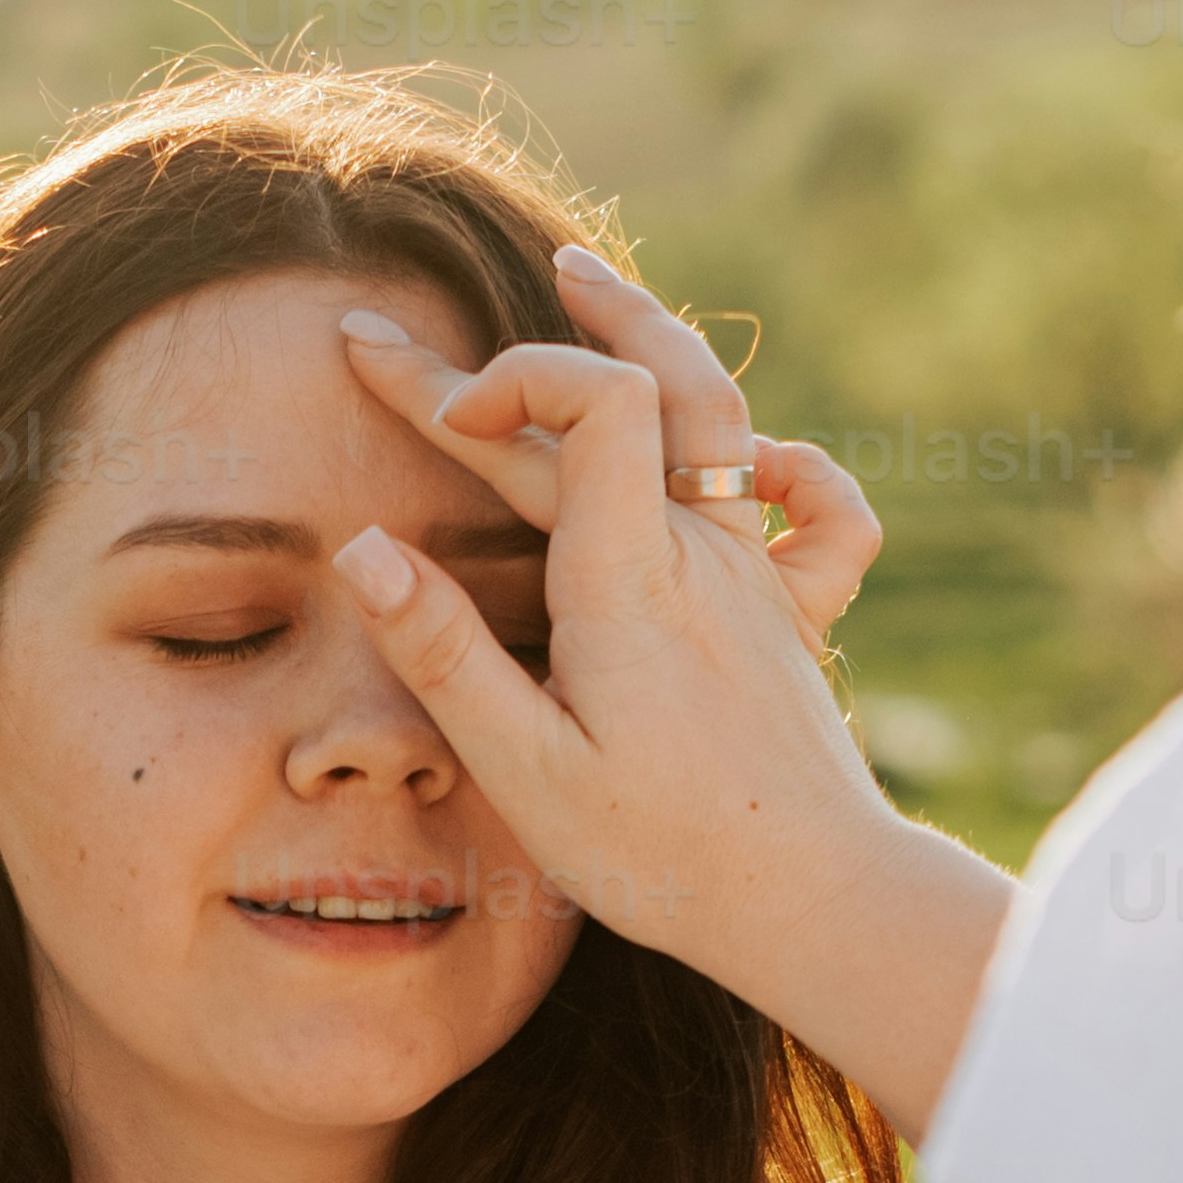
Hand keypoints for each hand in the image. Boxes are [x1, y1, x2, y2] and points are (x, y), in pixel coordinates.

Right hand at [330, 250, 1012, 1143]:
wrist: (813, 902)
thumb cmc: (663, 855)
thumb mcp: (527, 770)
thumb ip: (445, 652)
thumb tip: (364, 546)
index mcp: (631, 577)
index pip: (596, 401)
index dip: (511, 376)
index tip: (435, 413)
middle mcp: (703, 551)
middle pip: (631, 393)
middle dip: (507, 355)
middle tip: (402, 337)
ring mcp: (757, 576)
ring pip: (716, 416)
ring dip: (645, 336)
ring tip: (579, 280)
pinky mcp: (793, 616)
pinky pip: (818, 511)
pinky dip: (783, 461)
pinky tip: (750, 456)